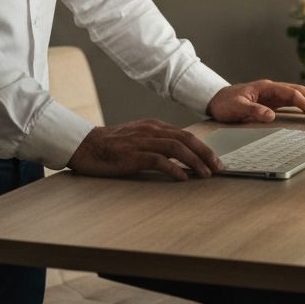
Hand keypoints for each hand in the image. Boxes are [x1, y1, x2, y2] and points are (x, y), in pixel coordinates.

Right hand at [67, 119, 222, 181]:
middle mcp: (151, 130)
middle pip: (186, 138)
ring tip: (205, 174)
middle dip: (205, 153)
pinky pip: (159, 160)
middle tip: (218, 167)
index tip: (214, 160)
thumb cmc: (111, 146)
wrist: (86, 145)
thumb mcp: (137, 138)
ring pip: (176, 147)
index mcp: (154, 126)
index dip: (202, 147)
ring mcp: (142, 141)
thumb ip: (156, 144)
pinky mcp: (133, 154)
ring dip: (195, 161)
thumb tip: (178, 158)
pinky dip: (174, 169)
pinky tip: (183, 178)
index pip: (185, 134)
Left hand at [206, 80, 304, 123]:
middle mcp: (271, 90)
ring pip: (294, 96)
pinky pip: (289, 103)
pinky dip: (299, 107)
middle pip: (296, 91)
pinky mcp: (270, 103)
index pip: (290, 92)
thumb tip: (271, 115)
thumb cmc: (225, 102)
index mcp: (265, 87)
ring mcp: (272, 96)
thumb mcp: (237, 107)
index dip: (303, 101)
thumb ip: (253, 110)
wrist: (216, 100)